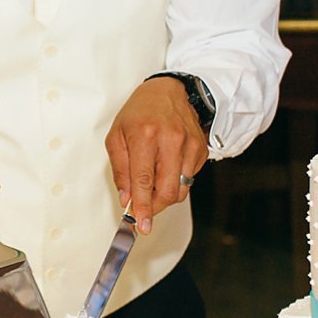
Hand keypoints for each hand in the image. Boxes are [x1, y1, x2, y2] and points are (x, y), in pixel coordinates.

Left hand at [105, 79, 207, 235]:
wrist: (169, 91)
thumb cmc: (139, 113)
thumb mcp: (117, 136)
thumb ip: (120, 170)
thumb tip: (126, 199)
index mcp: (145, 135)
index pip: (144, 181)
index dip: (143, 207)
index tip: (142, 226)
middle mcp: (170, 139)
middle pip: (167, 191)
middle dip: (154, 207)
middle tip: (143, 207)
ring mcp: (189, 144)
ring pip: (180, 189)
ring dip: (164, 194)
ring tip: (154, 178)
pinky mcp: (200, 149)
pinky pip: (189, 179)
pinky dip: (175, 180)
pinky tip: (167, 163)